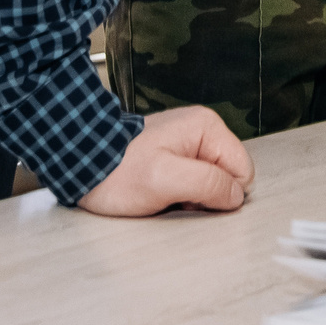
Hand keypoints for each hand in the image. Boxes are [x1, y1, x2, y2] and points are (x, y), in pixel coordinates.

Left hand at [79, 106, 254, 216]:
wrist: (84, 165)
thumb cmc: (118, 173)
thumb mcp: (165, 180)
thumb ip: (207, 184)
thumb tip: (236, 196)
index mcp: (207, 127)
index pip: (242, 171)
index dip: (221, 193)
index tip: (190, 197)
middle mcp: (203, 130)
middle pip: (229, 176)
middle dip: (206, 195)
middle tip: (174, 196)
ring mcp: (190, 142)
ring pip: (213, 182)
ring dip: (193, 196)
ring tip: (164, 193)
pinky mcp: (178, 154)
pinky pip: (196, 181)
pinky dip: (182, 193)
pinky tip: (161, 191)